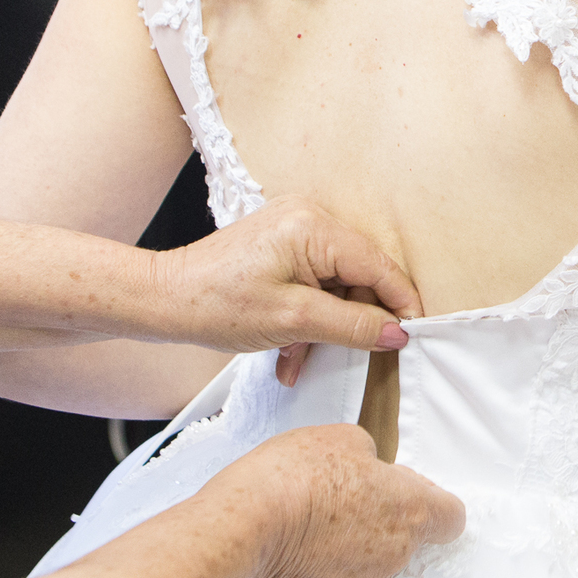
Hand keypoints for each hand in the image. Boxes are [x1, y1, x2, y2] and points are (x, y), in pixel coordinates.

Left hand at [149, 197, 421, 375]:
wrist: (163, 300)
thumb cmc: (216, 305)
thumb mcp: (293, 322)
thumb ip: (353, 326)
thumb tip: (398, 333)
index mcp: (314, 227)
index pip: (379, 266)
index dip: (401, 304)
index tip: (414, 338)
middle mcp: (309, 218)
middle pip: (360, 275)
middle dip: (355, 320)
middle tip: (355, 357)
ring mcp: (294, 230)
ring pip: (337, 284)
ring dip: (326, 326)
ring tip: (300, 359)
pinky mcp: (282, 245)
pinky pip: (314, 282)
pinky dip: (309, 316)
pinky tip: (290, 350)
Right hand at [229, 424, 465, 577]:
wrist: (249, 523)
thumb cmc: (296, 475)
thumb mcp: (344, 438)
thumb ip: (370, 456)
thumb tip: (368, 470)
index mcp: (410, 510)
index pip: (452, 518)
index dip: (432, 502)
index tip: (408, 490)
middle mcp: (395, 553)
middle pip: (408, 537)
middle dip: (384, 516)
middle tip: (347, 492)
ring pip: (373, 559)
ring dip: (355, 540)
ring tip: (316, 515)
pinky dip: (328, 562)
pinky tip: (301, 540)